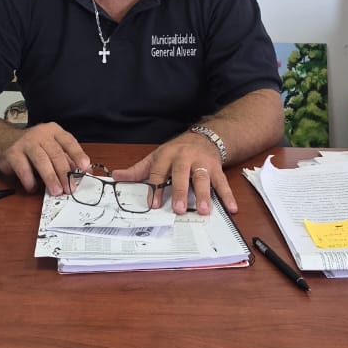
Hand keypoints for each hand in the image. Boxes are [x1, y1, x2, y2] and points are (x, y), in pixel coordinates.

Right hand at [0, 122, 90, 196]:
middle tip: (70, 188)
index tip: (85, 168)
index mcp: (54, 131)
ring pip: (41, 161)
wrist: (3, 141)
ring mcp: (26, 142)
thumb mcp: (51, 149)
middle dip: (64, 173)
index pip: (69, 142)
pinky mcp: (13, 153)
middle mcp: (41, 134)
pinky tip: (33, 188)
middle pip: (56, 154)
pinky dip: (30, 180)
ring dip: (50, 178)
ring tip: (56, 191)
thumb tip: (85, 172)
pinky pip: (23, 168)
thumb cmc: (33, 147)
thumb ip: (67, 159)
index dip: (78, 155)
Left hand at [111, 135, 236, 216]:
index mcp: (167, 155)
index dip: (156, 188)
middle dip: (181, 191)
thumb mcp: (156, 157)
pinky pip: (222, 182)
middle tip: (179, 209)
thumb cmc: (177, 151)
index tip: (154, 205)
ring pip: (203, 178)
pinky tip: (231, 208)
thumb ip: (138, 170)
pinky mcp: (216, 168)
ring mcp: (202, 162)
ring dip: (204, 194)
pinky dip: (228, 196)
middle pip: (181, 174)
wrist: (204, 136)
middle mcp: (185, 157)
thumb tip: (115, 176)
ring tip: (204, 210)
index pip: (159, 172)